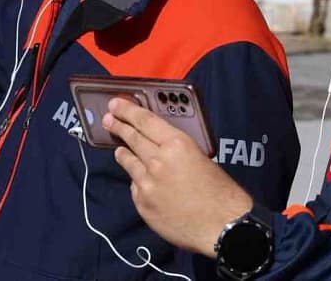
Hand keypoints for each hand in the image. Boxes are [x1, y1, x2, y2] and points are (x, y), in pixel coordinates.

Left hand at [103, 97, 252, 256]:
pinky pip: (135, 186)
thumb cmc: (220, 191)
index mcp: (176, 144)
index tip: (115, 104)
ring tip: (120, 150)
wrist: (222, 226)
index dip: (128, 110)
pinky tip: (145, 183)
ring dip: (123, 153)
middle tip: (108, 120)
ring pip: (127, 161)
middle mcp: (157, 161)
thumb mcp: (200, 157)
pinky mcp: (142, 204)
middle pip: (132, 138)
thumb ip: (176, 149)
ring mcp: (146, 183)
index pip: (145, 120)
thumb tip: (158, 146)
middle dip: (118, 127)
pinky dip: (138, 181)